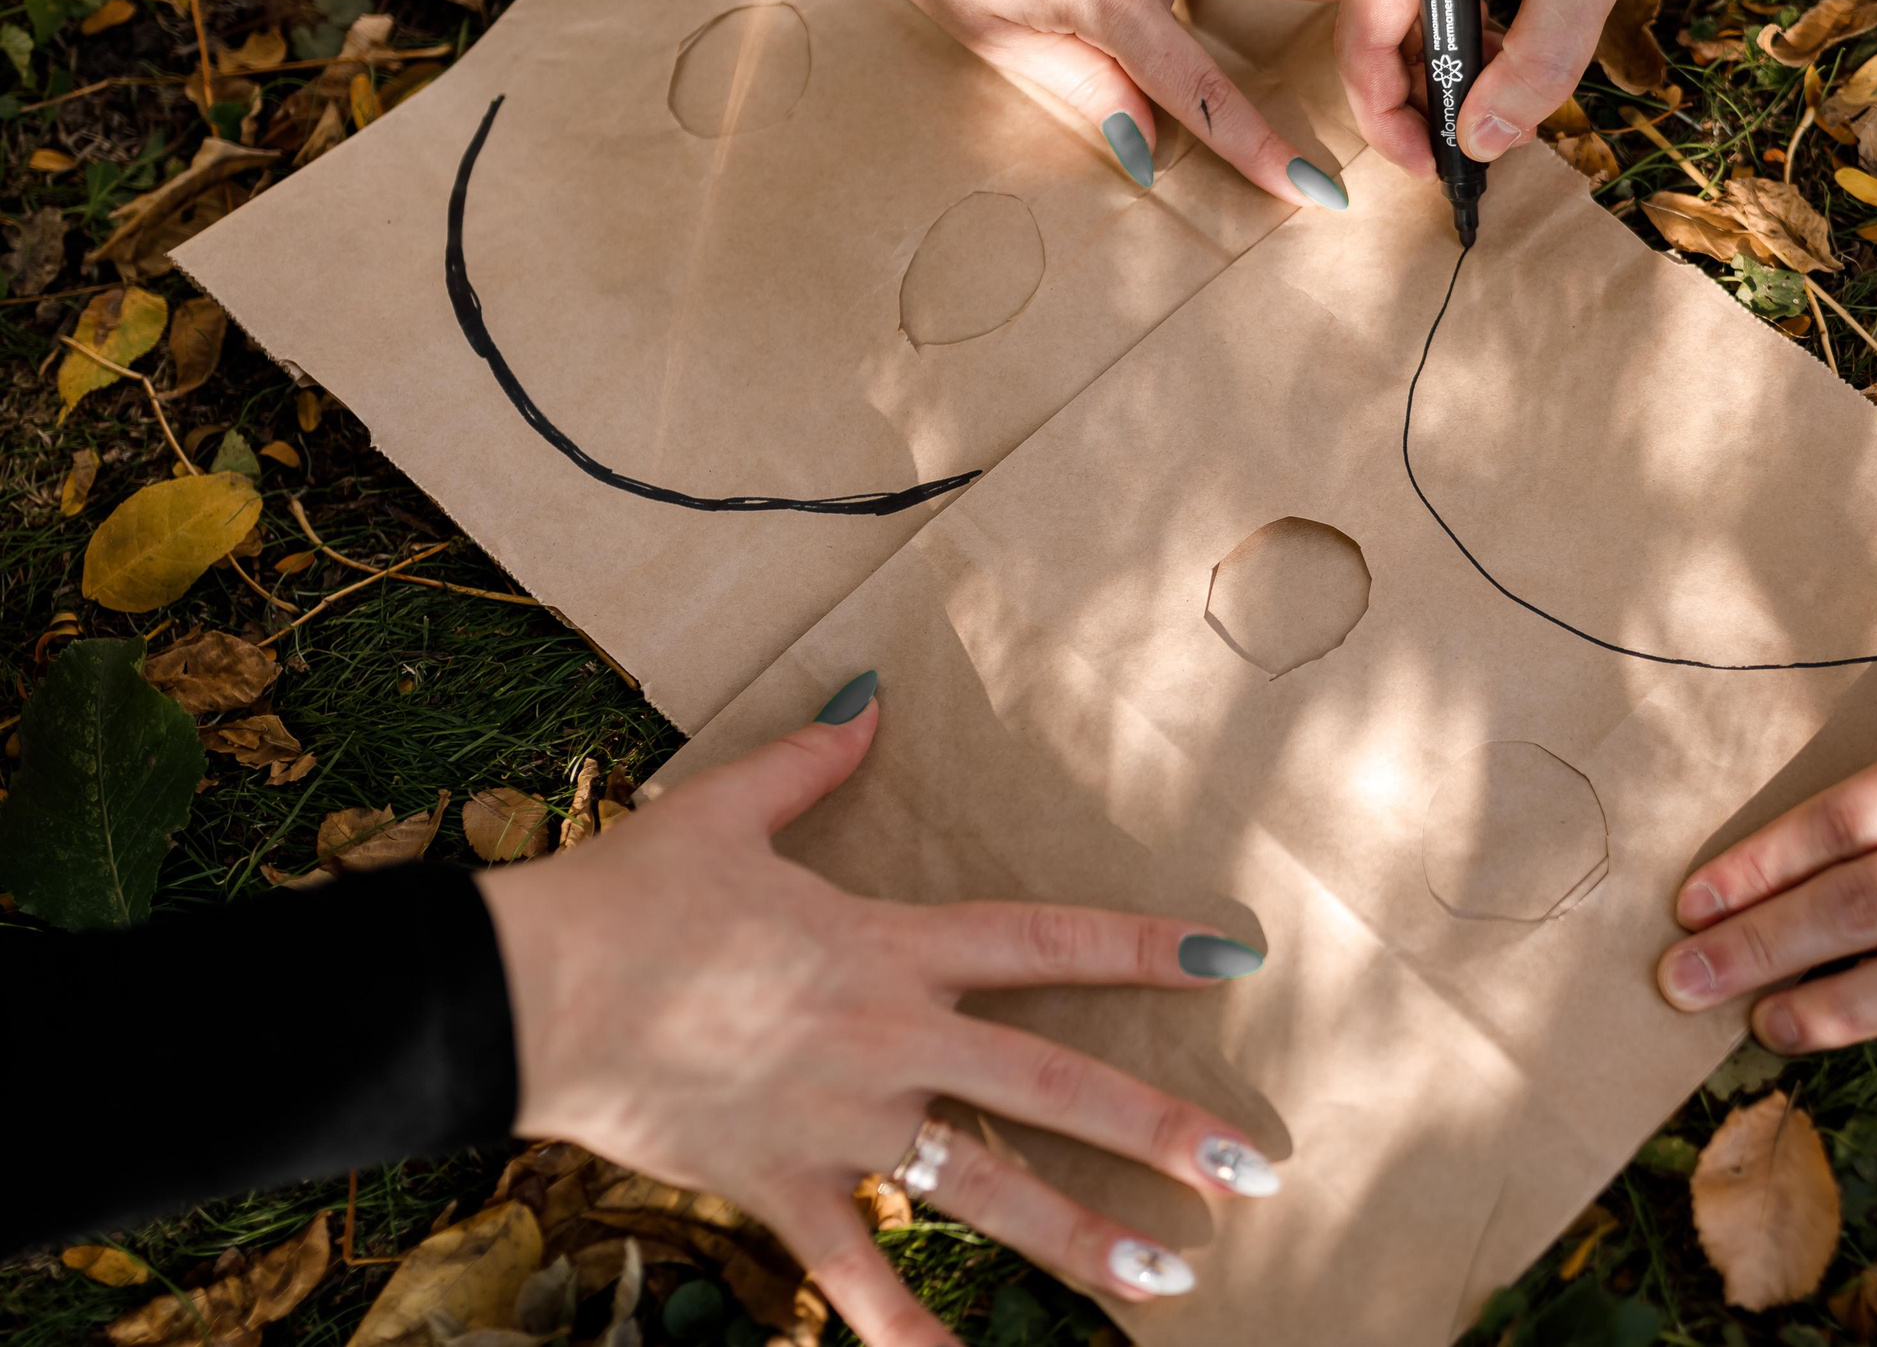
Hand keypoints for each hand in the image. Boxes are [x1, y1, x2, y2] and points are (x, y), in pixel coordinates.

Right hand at [477, 689, 1277, 1346]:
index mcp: (889, 946)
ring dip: (1082, 1241)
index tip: (1233, 960)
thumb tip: (869, 696)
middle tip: (1252, 1175)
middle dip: (1161, 1130)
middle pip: (1052, 1086)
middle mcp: (890, 1039)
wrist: (524, 991)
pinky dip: (911, 1340)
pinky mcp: (780, 1190)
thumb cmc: (628, 895)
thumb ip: (811, 760)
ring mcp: (841, 1125)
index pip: (1045, 942)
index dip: (1142, 948)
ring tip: (1170, 1283)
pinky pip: (855, 1282)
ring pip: (985, 1192)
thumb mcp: (724, 810)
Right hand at [1335, 0, 1752, 175]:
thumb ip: (1536, 61)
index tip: (1436, 172)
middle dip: (1421, 101)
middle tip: (1471, 161)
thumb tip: (1483, 142)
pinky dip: (1466, 40)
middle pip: (1378, 31)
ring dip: (1448, 74)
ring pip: (1409, 20)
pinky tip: (1503, 75)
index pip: (1365, 34)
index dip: (1392, 116)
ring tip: (1493, 126)